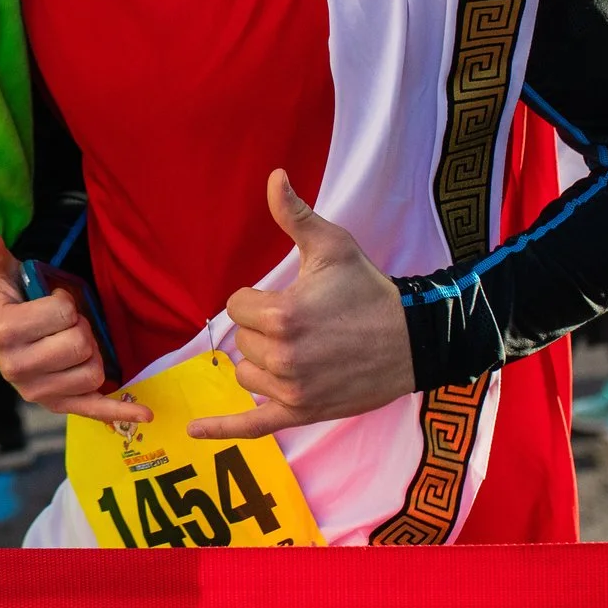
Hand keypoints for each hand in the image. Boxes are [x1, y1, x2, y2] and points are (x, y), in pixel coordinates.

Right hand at [0, 221, 150, 426]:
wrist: (5, 335)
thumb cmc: (10, 300)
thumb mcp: (0, 273)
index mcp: (3, 332)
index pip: (64, 313)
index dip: (64, 302)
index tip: (49, 302)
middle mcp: (16, 369)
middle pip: (81, 345)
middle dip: (80, 327)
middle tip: (63, 324)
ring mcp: (37, 392)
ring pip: (93, 372)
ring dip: (91, 353)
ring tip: (70, 344)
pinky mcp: (57, 406)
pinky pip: (94, 410)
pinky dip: (120, 412)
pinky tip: (144, 414)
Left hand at [187, 171, 413, 441]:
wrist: (414, 340)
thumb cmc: (368, 290)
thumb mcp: (332, 247)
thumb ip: (295, 216)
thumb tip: (274, 176)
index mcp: (281, 315)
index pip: (236, 306)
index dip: (258, 299)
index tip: (289, 296)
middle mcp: (282, 357)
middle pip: (240, 341)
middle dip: (263, 330)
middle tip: (305, 323)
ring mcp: (291, 390)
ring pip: (246, 375)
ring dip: (262, 363)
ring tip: (300, 350)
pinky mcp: (301, 413)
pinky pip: (253, 425)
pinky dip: (222, 429)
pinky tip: (193, 431)